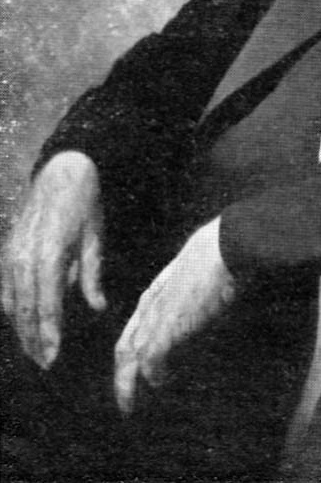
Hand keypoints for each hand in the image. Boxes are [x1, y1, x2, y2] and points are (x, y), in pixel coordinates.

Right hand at [1, 151, 106, 368]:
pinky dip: (10, 306)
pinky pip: (4, 286)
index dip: (49, 333)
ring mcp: (12, 253)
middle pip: (26, 309)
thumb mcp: (95, 238)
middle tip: (44, 363)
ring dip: (21, 328)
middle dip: (33, 339)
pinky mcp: (7, 249)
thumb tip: (98, 307)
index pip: (47, 305)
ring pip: (12, 301)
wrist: (61, 171)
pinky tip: (18, 321)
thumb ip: (92, 275)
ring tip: (32, 350)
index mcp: (51, 255)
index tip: (53, 356)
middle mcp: (26, 256)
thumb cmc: (84, 205)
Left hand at [114, 216, 234, 414]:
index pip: (134, 330)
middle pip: (124, 349)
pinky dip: (154, 375)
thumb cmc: (219, 252)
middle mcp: (150, 307)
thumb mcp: (198, 271)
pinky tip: (162, 382)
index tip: (135, 371)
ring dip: (129, 385)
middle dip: (122, 378)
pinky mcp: (169, 327)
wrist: (224, 247)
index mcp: (155, 293)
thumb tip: (209, 296)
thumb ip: (194, 287)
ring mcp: (157, 317)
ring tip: (131, 406)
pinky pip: (152, 360)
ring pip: (131, 359)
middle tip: (126, 403)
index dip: (131, 353)